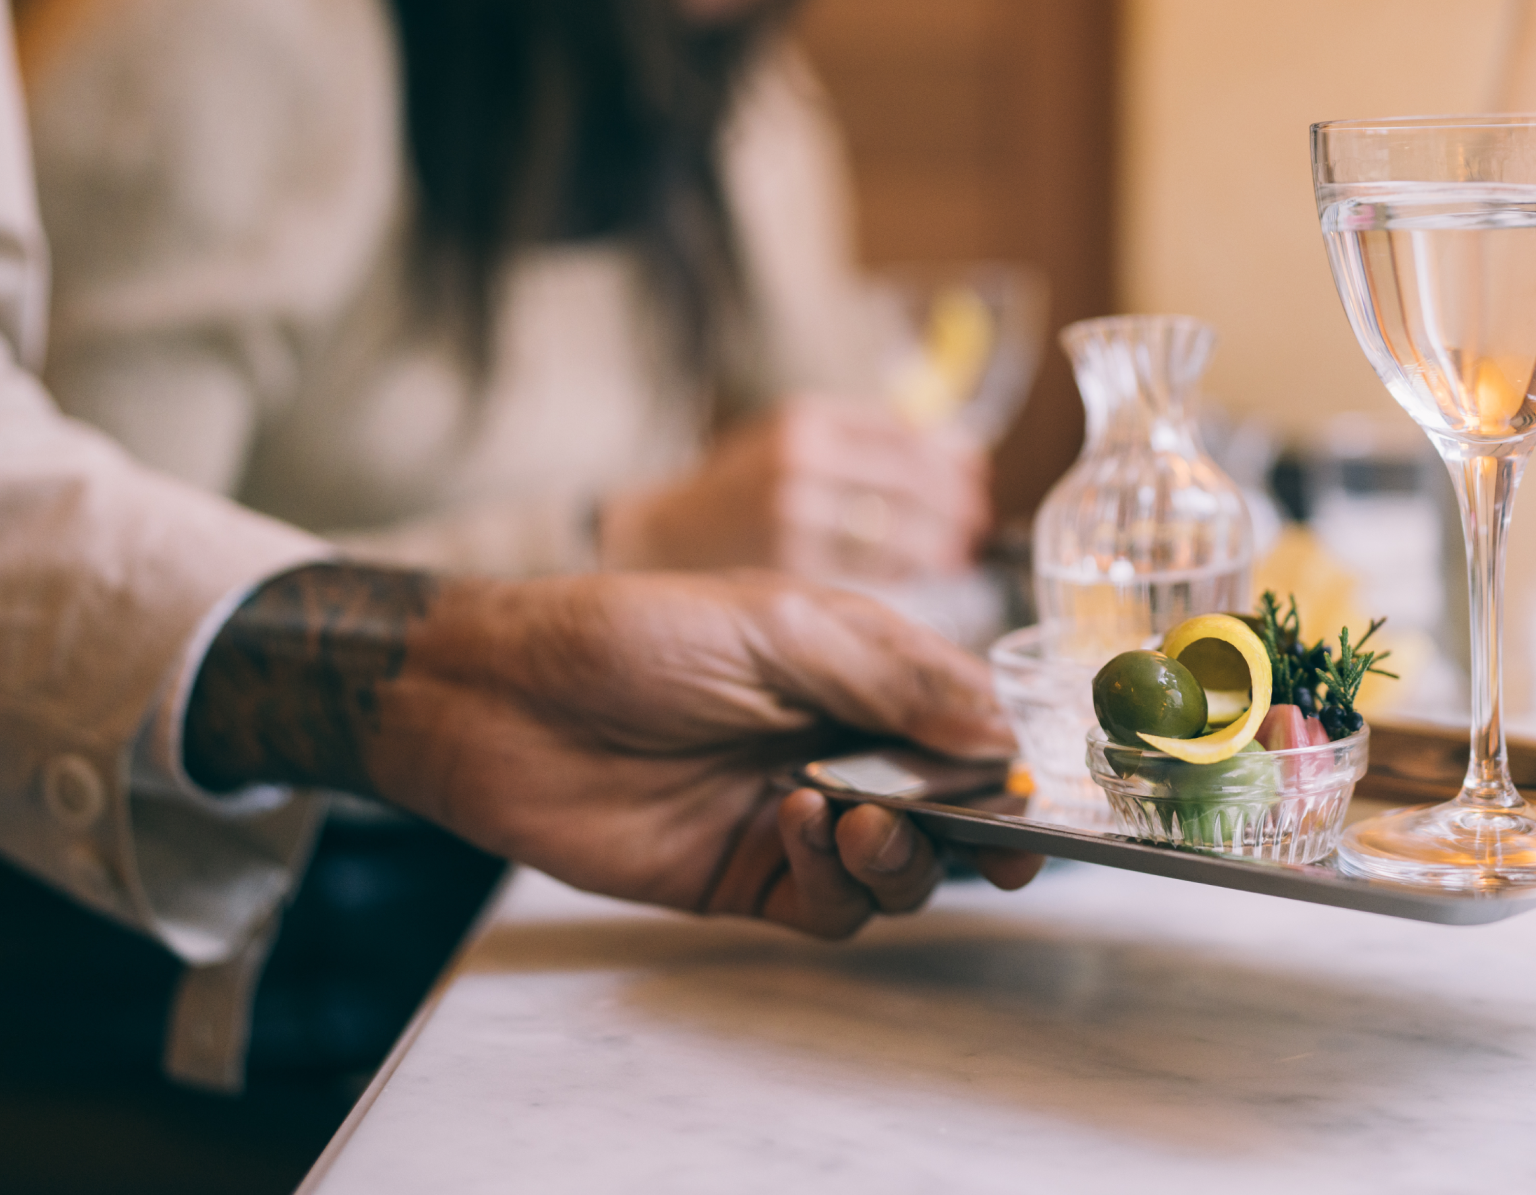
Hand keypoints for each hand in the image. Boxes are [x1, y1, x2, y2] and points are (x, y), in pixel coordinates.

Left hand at [185, 565, 1041, 937]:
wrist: (502, 699)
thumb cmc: (634, 635)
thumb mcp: (783, 626)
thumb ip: (898, 679)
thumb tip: (1002, 734)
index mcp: (860, 671)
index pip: (967, 724)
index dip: (1007, 761)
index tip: (1033, 787)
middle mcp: (841, 746)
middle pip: (952, 812)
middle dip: (980, 830)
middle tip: (994, 842)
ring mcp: (797, 817)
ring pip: (901, 872)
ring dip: (903, 858)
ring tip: (862, 822)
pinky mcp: (747, 879)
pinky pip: (830, 908)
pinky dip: (834, 882)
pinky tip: (796, 832)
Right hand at [597, 395, 988, 582]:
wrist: (662, 533)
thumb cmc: (740, 489)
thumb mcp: (793, 439)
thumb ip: (865, 442)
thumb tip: (959, 452)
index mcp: (807, 418)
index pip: (904, 432)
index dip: (949, 457)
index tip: (977, 475)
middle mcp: (801, 459)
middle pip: (907, 480)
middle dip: (952, 504)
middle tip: (977, 520)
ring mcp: (794, 513)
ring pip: (894, 530)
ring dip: (936, 543)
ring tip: (957, 553)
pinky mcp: (788, 563)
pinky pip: (865, 568)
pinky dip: (899, 569)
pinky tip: (915, 571)